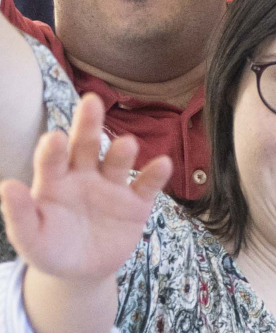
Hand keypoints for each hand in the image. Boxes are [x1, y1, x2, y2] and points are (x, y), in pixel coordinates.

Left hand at [0, 94, 170, 283]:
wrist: (81, 271)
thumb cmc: (49, 248)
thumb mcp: (29, 238)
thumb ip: (19, 215)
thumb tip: (7, 186)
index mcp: (53, 182)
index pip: (51, 160)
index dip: (53, 149)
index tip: (55, 138)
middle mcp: (83, 176)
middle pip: (86, 146)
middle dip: (88, 125)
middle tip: (91, 102)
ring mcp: (111, 187)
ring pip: (116, 162)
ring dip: (121, 151)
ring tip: (126, 144)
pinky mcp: (136, 203)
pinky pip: (146, 185)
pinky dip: (156, 174)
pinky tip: (162, 164)